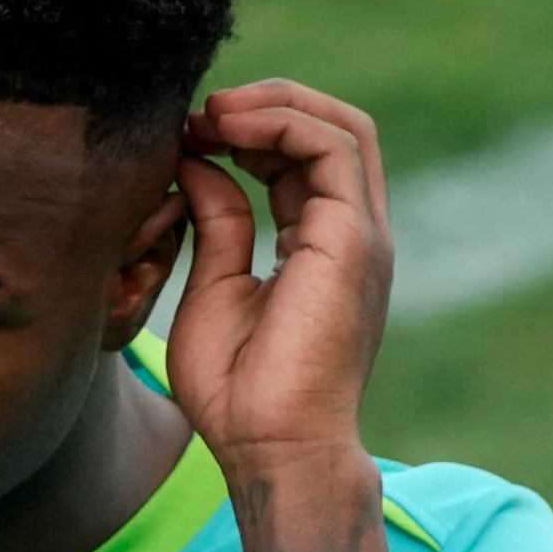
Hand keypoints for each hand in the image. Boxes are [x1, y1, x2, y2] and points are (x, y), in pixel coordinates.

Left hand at [166, 79, 391, 482]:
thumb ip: (218, 224)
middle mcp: (354, 235)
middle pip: (334, 130)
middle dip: (268, 103)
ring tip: (210, 115)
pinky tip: (225, 132)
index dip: (251, 130)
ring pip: (341, 127)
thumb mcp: (213, 290)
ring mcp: (361, 236)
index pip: (306, 158)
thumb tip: (198, 164)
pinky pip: (331, 149)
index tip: (191, 137)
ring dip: (272, 105)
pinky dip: (280, 122)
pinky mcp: (354, 241)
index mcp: (324, 248)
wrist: (272, 448)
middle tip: (201, 113)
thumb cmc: (240, 394)